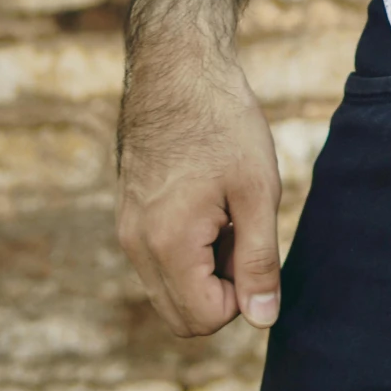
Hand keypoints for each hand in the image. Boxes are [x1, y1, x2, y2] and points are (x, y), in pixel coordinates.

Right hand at [117, 45, 282, 337]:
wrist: (178, 71)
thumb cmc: (224, 124)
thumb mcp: (257, 191)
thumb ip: (259, 261)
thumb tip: (263, 319)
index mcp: (168, 246)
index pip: (206, 320)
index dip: (243, 294)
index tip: (253, 242)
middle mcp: (137, 248)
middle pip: (183, 316)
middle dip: (221, 289)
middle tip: (241, 231)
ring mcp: (127, 233)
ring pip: (170, 291)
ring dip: (205, 269)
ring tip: (225, 213)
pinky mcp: (128, 218)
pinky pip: (158, 263)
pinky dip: (187, 251)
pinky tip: (207, 204)